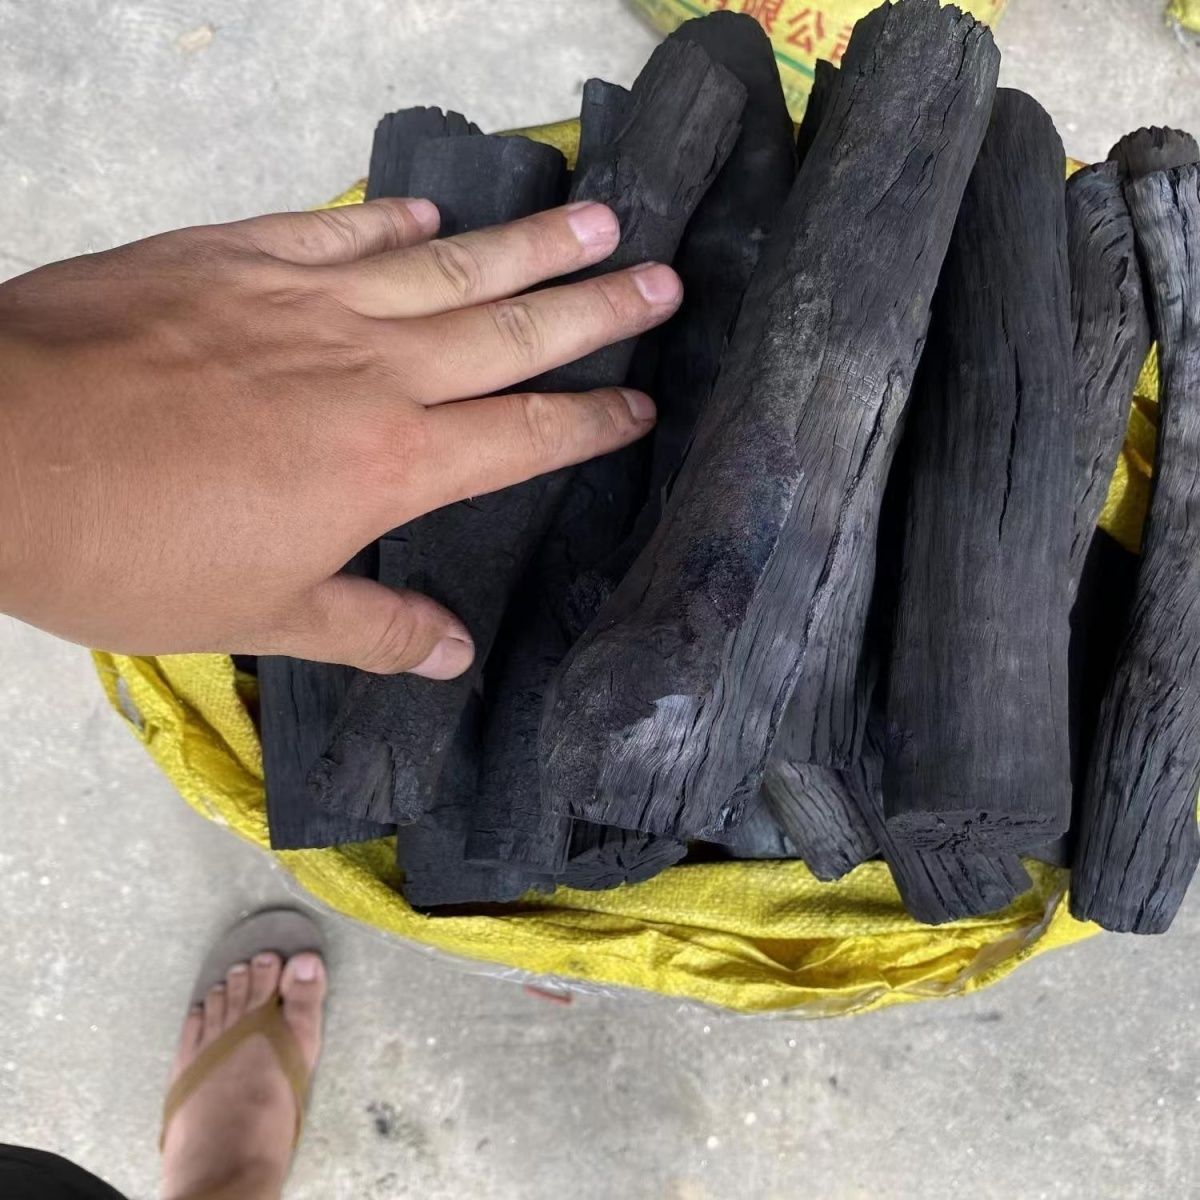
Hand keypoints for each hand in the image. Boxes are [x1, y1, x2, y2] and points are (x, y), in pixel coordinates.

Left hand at [0, 199, 680, 675]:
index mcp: (389, 462)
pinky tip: (430, 213)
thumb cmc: (131, 551)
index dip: (590, 421)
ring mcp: (309, 301)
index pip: (522, 436)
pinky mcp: (241, 255)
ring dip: (528, 245)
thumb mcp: (260, 613)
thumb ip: (371, 626)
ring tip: (599, 217)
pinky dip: (392, 222)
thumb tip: (457, 653)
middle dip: (596, 309)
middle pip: (509, 333)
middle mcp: (372, 370)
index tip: (641, 405)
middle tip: (663, 281)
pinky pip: (341, 231)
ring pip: (446, 266)